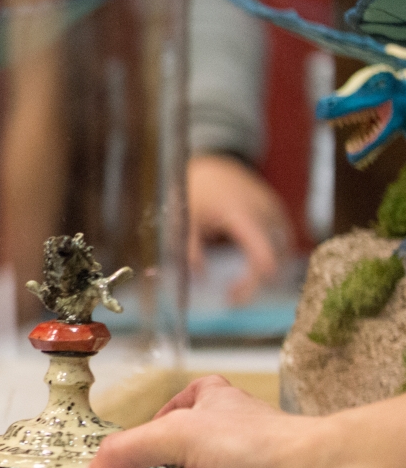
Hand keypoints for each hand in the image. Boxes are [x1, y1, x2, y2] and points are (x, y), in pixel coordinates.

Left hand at [188, 154, 291, 304]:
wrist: (214, 167)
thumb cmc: (197, 191)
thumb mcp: (185, 218)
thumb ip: (189, 247)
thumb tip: (197, 276)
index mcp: (243, 213)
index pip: (261, 252)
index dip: (254, 280)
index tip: (234, 298)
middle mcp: (266, 213)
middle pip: (276, 258)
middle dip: (255, 283)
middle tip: (231, 300)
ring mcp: (276, 214)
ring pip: (283, 254)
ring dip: (263, 275)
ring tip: (236, 291)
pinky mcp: (278, 217)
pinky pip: (282, 245)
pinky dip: (269, 261)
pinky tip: (248, 275)